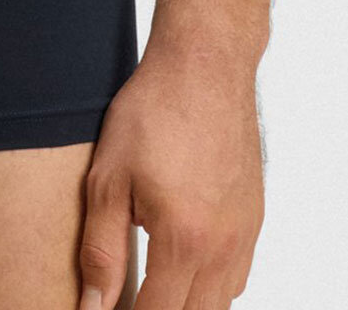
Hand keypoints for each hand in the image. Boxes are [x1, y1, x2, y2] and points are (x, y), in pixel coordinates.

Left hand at [77, 40, 263, 309]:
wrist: (205, 63)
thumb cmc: (153, 111)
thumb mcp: (108, 178)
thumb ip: (101, 250)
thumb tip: (93, 307)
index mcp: (184, 241)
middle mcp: (224, 247)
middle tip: (128, 300)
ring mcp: (245, 233)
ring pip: (221, 303)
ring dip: (188, 303)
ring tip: (153, 286)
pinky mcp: (255, 217)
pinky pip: (238, 275)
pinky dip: (212, 285)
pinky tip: (183, 266)